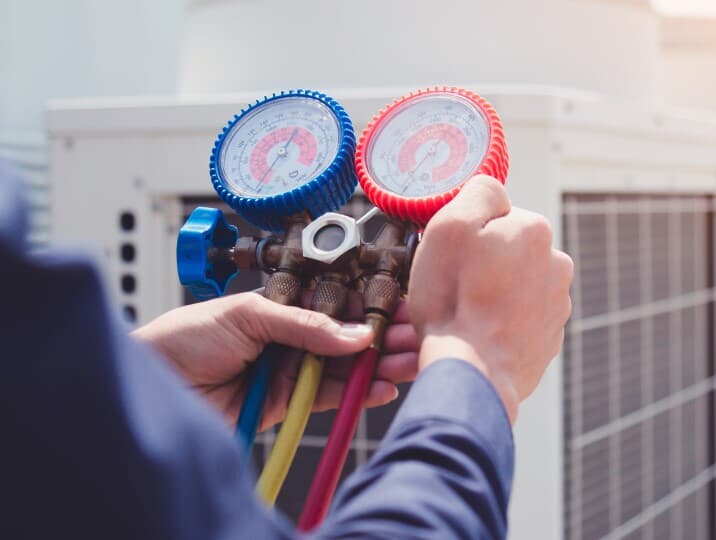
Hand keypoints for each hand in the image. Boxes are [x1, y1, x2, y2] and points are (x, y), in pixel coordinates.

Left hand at [132, 292, 417, 430]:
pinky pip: (329, 397)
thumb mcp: (247, 315)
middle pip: (346, 338)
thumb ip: (303, 325)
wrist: (154, 381)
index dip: (368, 309)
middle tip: (413, 338)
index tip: (398, 310)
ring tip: (407, 363)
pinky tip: (381, 388)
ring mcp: (291, 370)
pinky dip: (357, 394)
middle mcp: (291, 337)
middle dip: (382, 338)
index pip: (336, 306)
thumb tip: (353, 335)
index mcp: (282, 306)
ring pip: (344, 368)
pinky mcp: (287, 402)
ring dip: (378, 367)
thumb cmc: (186, 336)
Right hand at [408, 175, 573, 422]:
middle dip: (483, 263)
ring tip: (465, 314)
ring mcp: (556, 304)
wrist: (473, 374)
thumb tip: (492, 191)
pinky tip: (479, 333)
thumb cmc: (454, 303)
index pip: (494, 213)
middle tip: (453, 286)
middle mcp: (555, 263)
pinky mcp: (548, 338)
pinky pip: (519, 317)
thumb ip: (477, 193)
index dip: (466, 234)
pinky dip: (501, 321)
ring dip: (492, 292)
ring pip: (513, 284)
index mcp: (534, 230)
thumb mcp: (449, 227)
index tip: (452, 256)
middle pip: (506, 249)